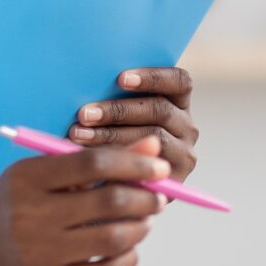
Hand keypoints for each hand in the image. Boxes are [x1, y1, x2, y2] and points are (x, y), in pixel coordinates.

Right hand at [0, 137, 169, 265]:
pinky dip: (129, 258)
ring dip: (140, 227)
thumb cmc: (23, 202)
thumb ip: (100, 158)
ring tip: (143, 221)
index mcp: (28, 179)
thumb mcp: (48, 172)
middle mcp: (31, 217)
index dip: (135, 164)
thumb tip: (154, 145)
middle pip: (108, 202)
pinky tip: (127, 248)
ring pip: (114, 239)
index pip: (93, 164)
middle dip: (145, 198)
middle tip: (157, 197)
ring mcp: (40, 256)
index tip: (160, 168)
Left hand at [69, 66, 198, 180]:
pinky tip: (91, 158)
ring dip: (112, 135)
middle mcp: (186, 127)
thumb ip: (116, 97)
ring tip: (79, 135)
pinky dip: (118, 159)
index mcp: (178, 102)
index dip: (153, 77)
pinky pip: (149, 165)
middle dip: (118, 110)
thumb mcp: (120, 114)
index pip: (179, 81)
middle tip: (84, 113)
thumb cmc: (113, 137)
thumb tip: (89, 83)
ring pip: (155, 137)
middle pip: (160, 110)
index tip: (120, 79)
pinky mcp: (176, 179)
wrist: (120, 188)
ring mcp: (183, 154)